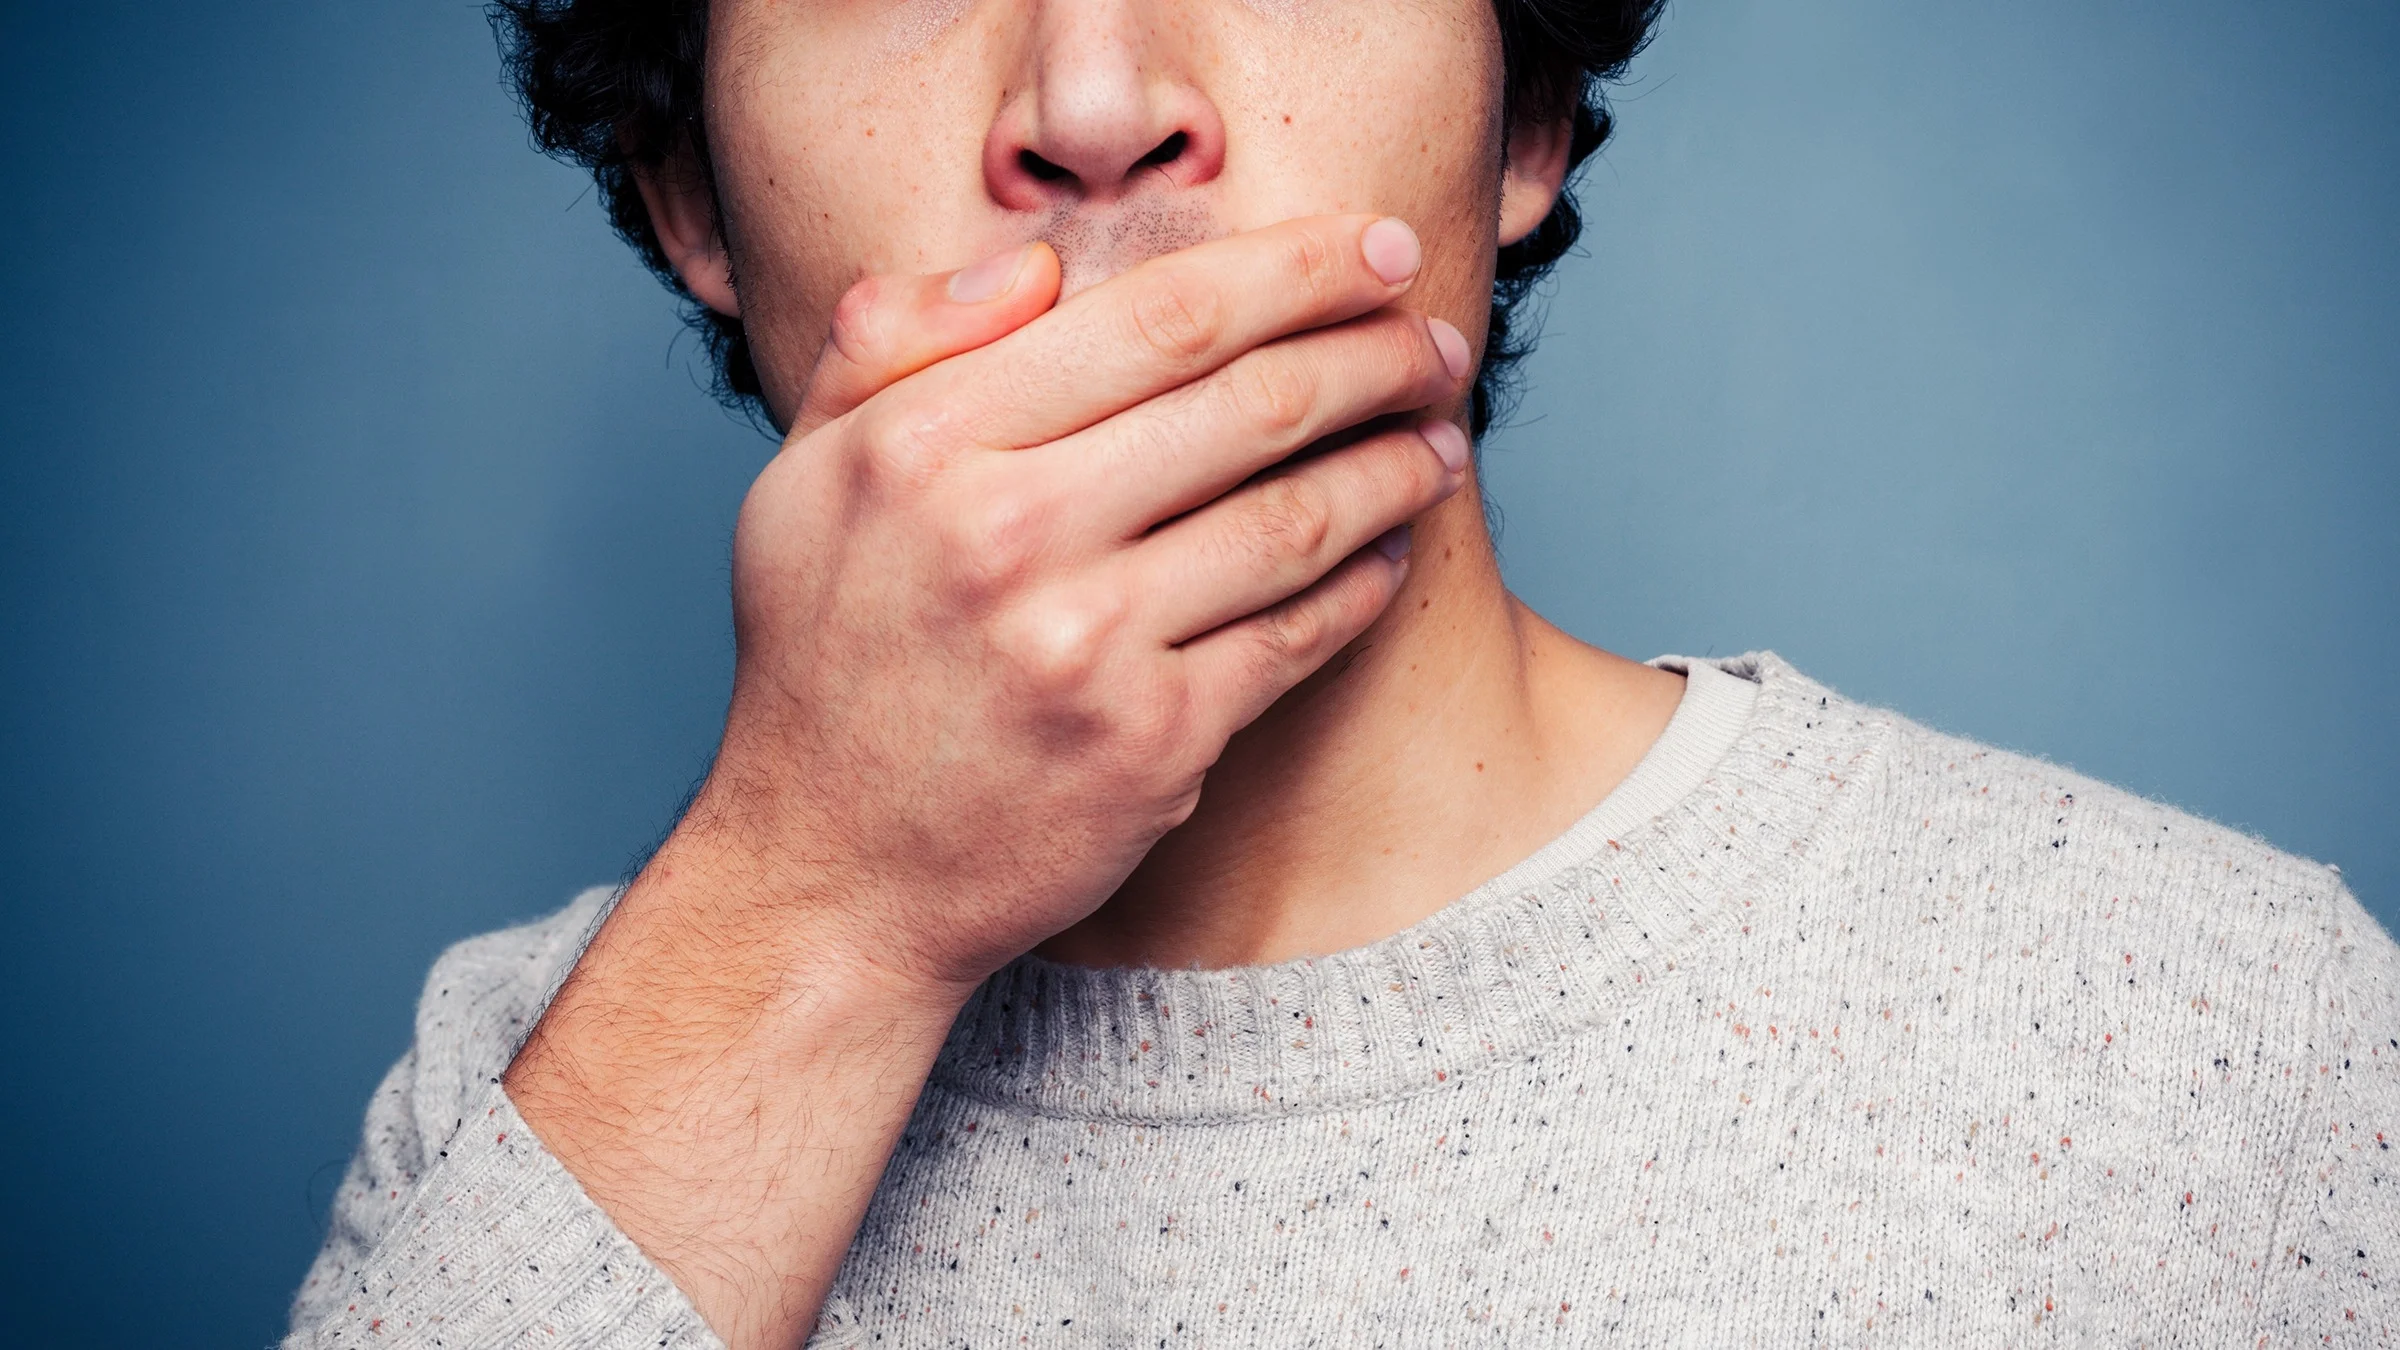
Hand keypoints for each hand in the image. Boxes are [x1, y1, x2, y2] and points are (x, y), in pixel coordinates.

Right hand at [702, 213, 1471, 991]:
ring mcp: (1086, 645)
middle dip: (1374, 356)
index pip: (1158, 317)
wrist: (829, 876)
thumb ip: (892, 342)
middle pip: (1250, 405)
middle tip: (1441, 342)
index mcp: (928, 443)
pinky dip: (1361, 585)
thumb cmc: (824, 663)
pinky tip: (1390, 552)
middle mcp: (1008, 534)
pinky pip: (1293, 638)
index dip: (1298, 269)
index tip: (1381, 247)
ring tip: (1440, 437)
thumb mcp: (804, 476)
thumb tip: (1037, 265)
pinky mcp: (1151, 744)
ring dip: (1392, 466)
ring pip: (1293, 520)